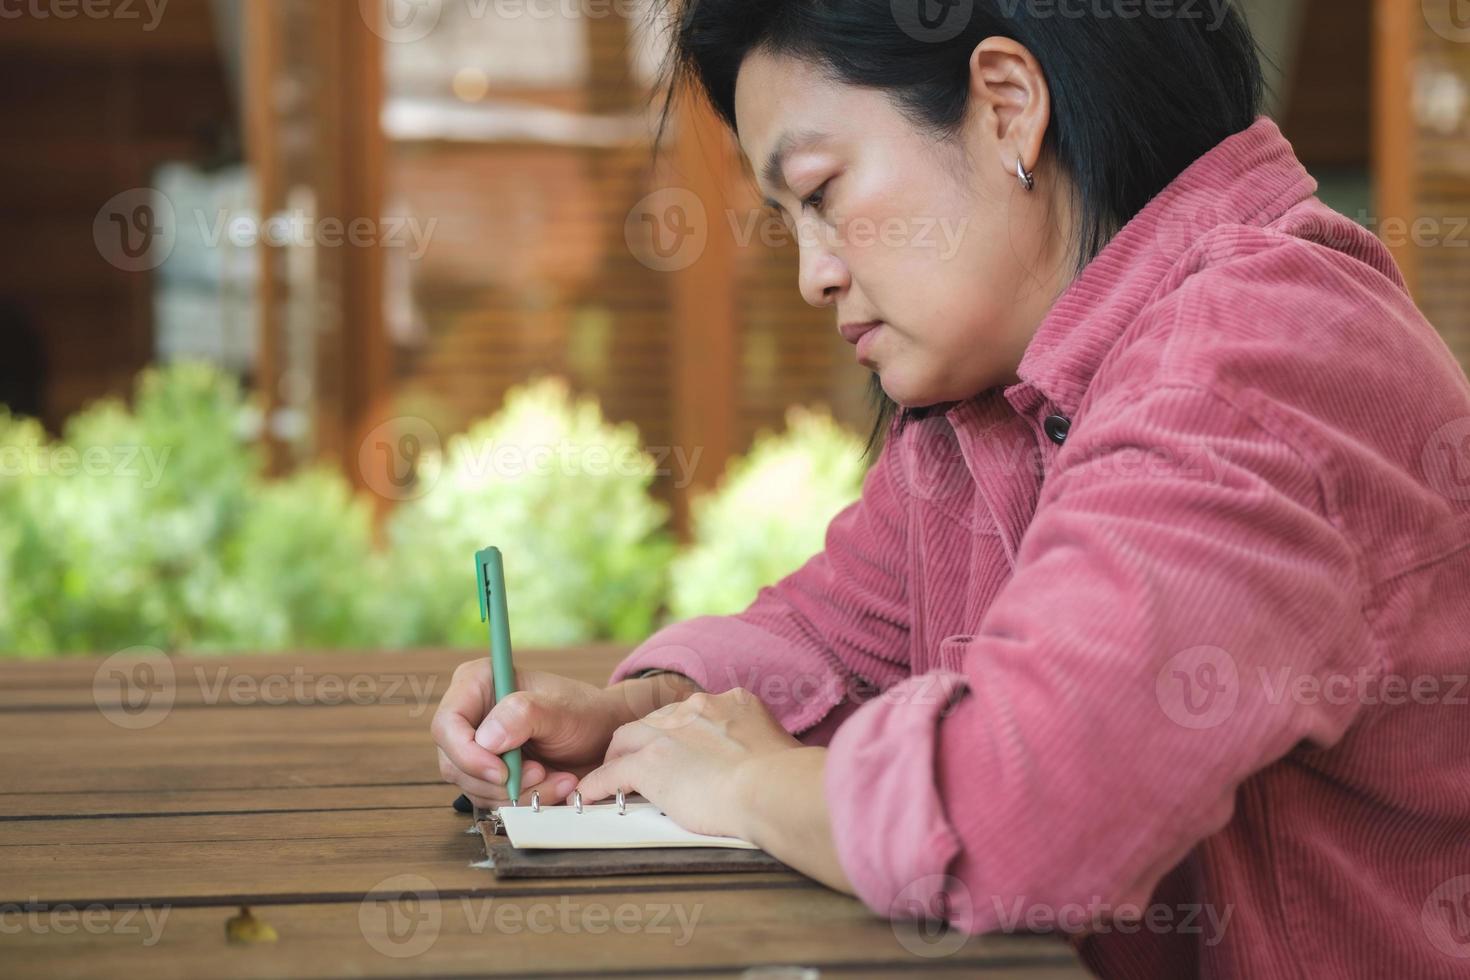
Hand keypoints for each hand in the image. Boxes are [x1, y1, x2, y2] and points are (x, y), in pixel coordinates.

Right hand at [432, 662, 623, 807]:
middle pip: (454, 762)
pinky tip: (554, 786)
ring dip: (517, 793)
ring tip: (558, 779)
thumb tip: (486, 739)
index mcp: (477, 682)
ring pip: (473, 787)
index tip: (503, 772)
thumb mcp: (561, 709)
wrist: (602, 738)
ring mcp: (476, 747)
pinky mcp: (488, 773)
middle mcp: (469, 714)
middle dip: (499, 780)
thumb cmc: (583, 713)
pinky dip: (523, 801)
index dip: (467, 753)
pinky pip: (491, 800)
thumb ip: (524, 714)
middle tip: (542, 773)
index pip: (448, 724)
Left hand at [575, 688, 802, 840]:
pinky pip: (611, 774)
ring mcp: (668, 734)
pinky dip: (597, 785)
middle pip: (656, 720)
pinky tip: (591, 796)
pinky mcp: (648, 764)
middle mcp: (696, 709)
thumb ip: (765, 747)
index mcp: (731, 702)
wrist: (770, 787)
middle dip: (646, 740)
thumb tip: (775, 762)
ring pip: (626, 739)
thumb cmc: (786, 778)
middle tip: (640, 760)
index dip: (682, 731)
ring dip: (617, 757)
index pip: (694, 712)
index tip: (680, 746)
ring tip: (612, 775)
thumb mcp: (782, 747)